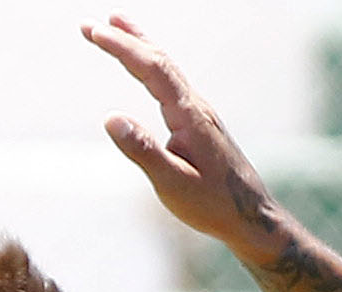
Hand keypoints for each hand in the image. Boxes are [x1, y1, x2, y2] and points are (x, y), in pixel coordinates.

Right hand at [88, 17, 286, 259]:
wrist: (252, 216)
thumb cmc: (213, 205)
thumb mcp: (173, 184)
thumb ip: (142, 151)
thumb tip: (110, 118)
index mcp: (189, 116)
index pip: (154, 69)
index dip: (124, 48)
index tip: (96, 33)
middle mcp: (196, 107)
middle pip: (159, 60)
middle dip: (124, 39)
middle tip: (89, 25)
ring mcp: (199, 112)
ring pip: (167, 68)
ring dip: (139, 44)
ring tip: (115, 25)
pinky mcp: (199, 123)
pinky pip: (171, 83)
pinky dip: (152, 65)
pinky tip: (146, 66)